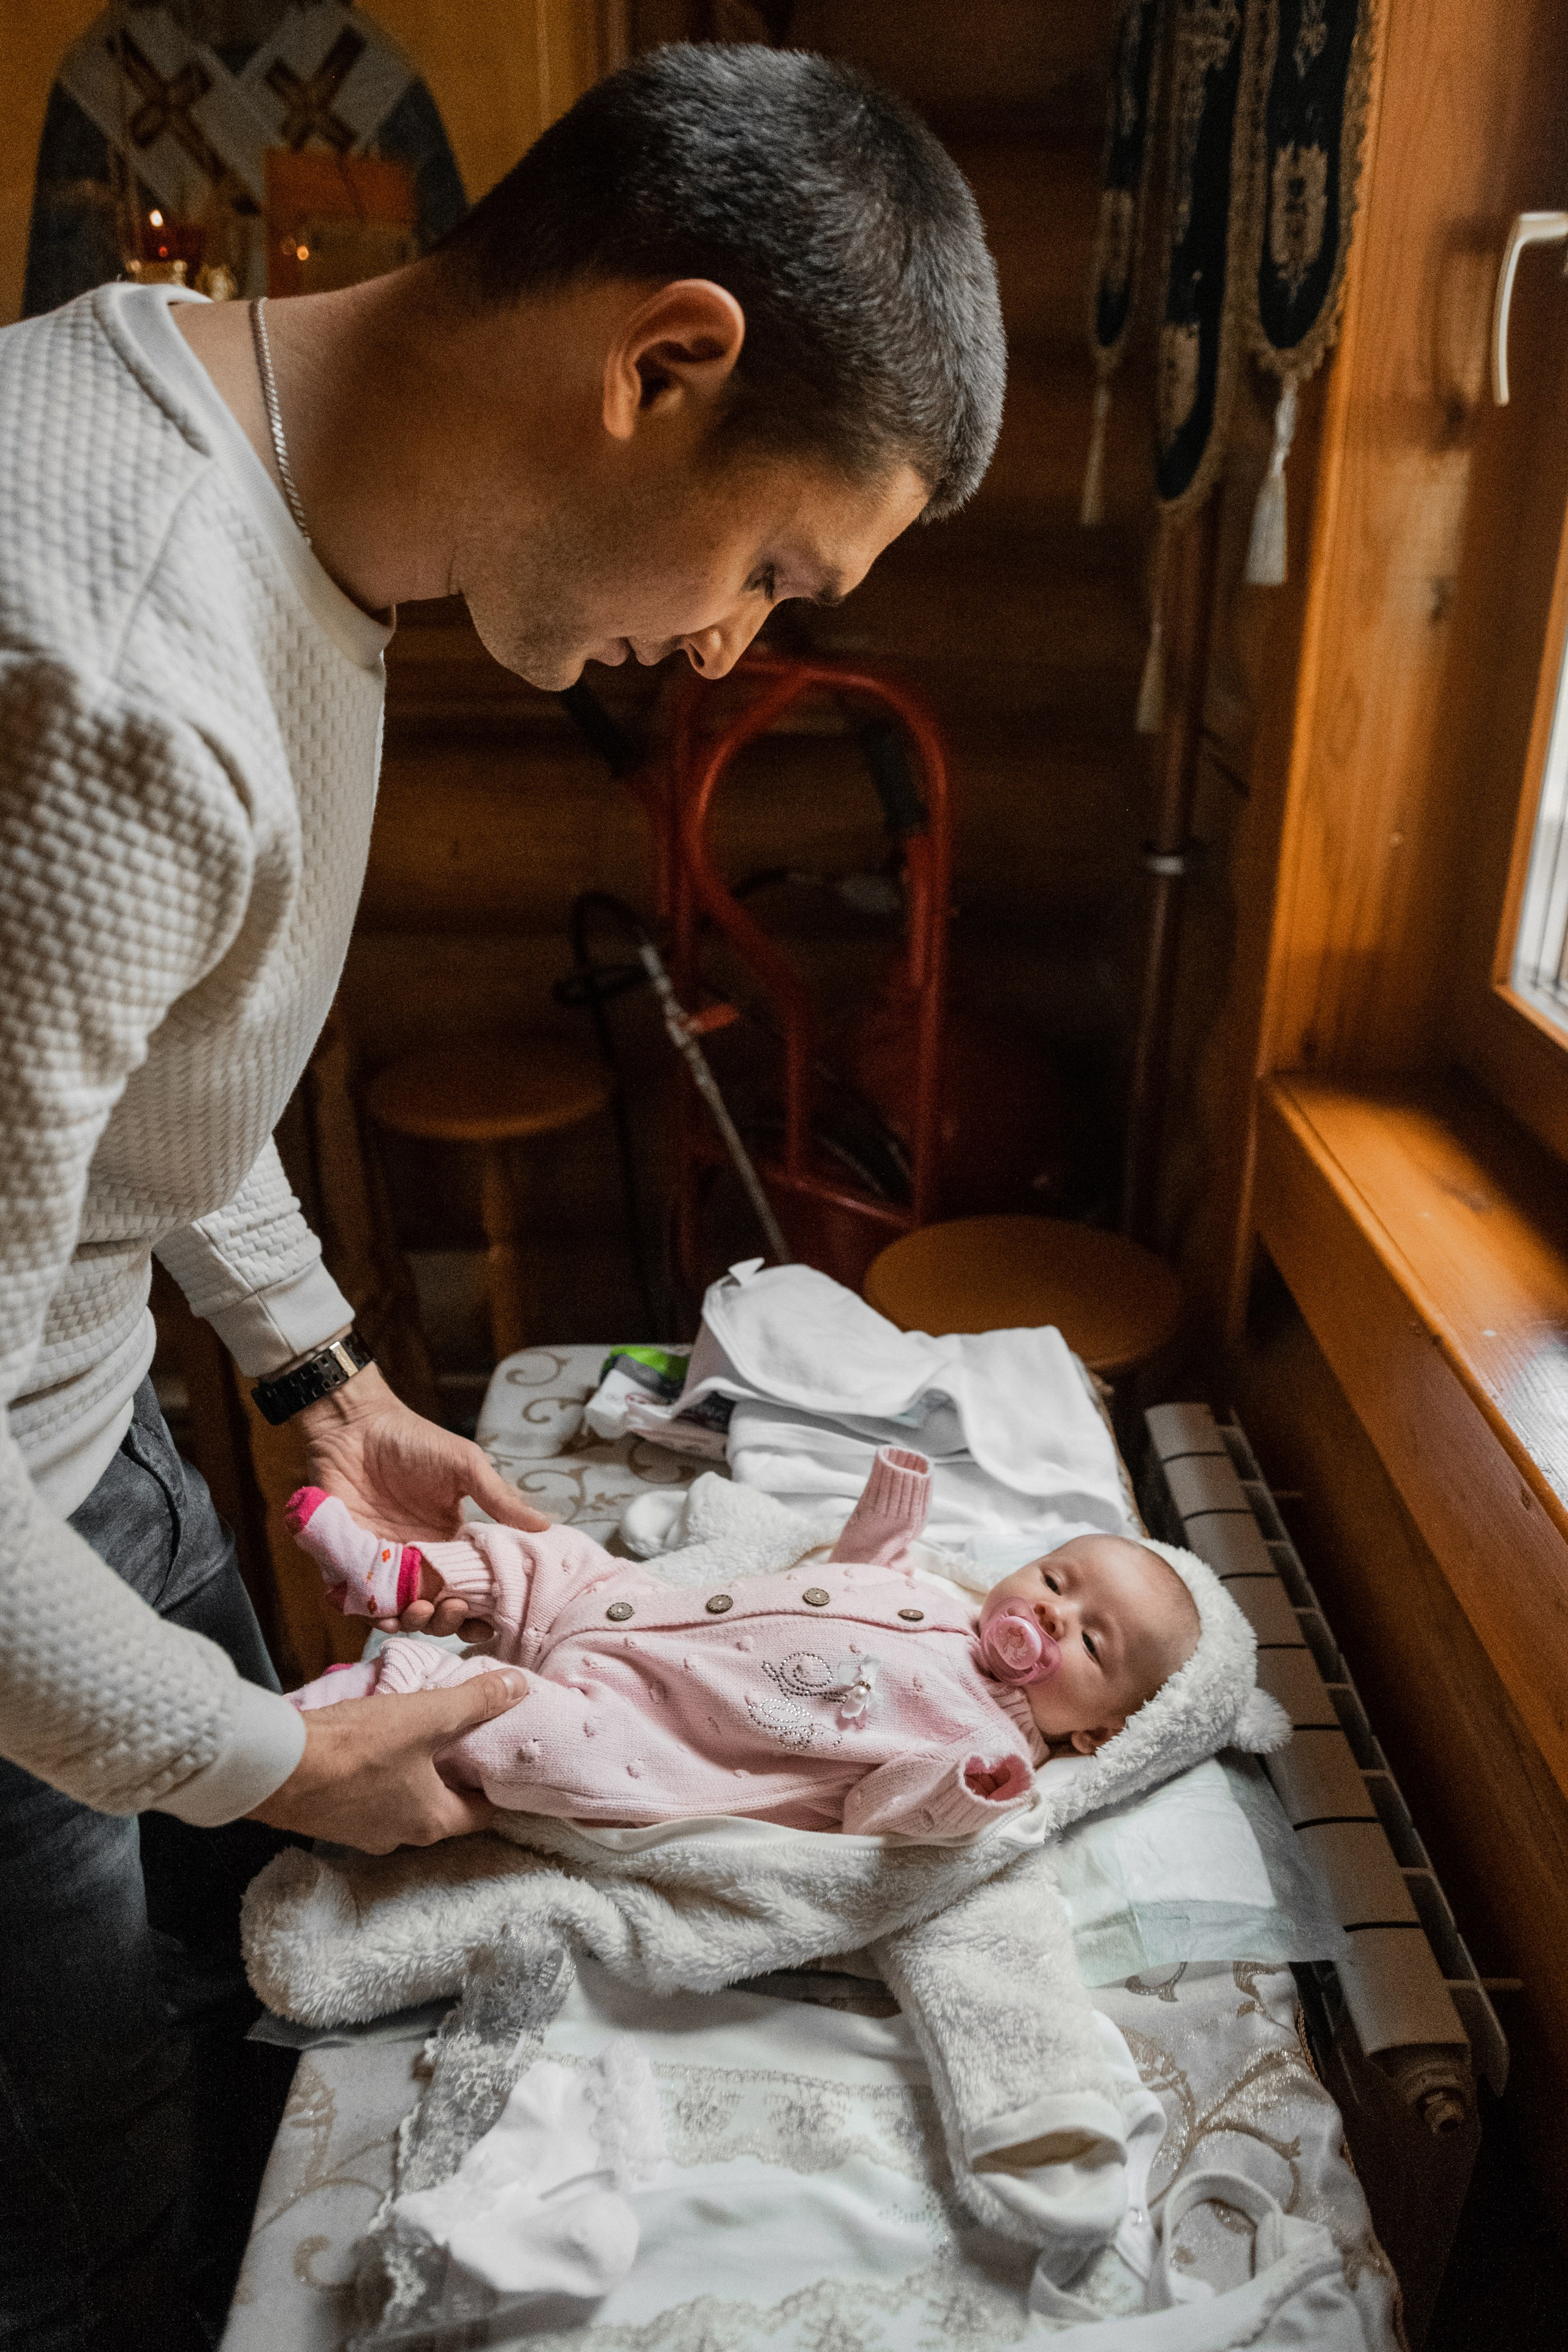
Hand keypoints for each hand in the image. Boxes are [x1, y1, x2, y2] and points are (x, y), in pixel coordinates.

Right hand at [248, 1669, 527, 1850]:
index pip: (484, 1811)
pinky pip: (372, 1800)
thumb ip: (476, 1701)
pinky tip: (377, 1748)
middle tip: (466, 1739)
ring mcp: (364, 1834)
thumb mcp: (426, 1715)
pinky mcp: (333, 1821)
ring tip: (422, 1738)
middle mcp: (403, 1837)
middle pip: (445, 1808)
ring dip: (416, 1777)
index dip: (497, 1783)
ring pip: (406, 1804)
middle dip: (456, 1776)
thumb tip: (519, 1687)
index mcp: (434, 1822)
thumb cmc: (358, 1745)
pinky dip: (383, 1778)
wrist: (277, 1767)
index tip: (502, 1755)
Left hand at [298, 1365, 548, 1637]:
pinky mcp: (348, 1563)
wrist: (355, 1426)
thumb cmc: (413, 1441)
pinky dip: (370, 1615)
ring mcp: (383, 1565)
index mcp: (450, 1543)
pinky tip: (385, 1615)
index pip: (470, 1590)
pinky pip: (359, 1601)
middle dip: (447, 1622)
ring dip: (413, 1622)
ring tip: (421, 1611)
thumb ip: (499, 1500)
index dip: (480, 1612)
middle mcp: (419, 1561)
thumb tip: (546, 1526)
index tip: (490, 1621)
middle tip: (452, 1609)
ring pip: (399, 1614)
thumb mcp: (465, 1466)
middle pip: (436, 1611)